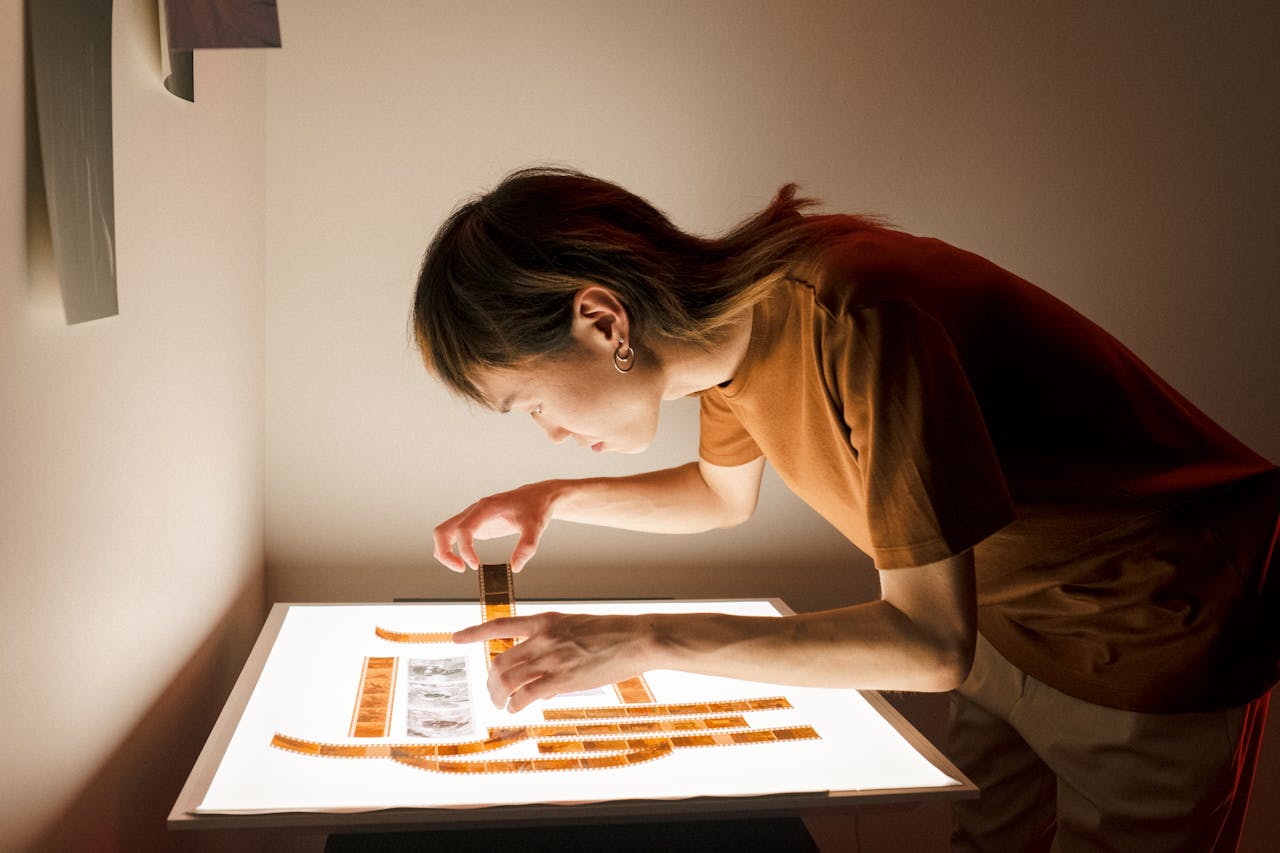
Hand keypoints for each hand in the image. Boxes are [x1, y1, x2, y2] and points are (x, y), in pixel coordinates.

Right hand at [433, 482, 558, 572]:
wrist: (536, 497)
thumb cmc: (535, 508)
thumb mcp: (535, 527)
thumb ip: (526, 546)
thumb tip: (515, 567)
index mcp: (486, 508)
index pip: (464, 528)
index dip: (464, 549)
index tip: (475, 566)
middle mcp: (474, 511)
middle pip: (443, 530)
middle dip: (445, 552)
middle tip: (461, 569)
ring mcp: (472, 518)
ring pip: (443, 533)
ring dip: (444, 552)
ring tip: (461, 567)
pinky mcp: (475, 525)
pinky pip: (452, 537)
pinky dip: (451, 550)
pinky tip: (465, 562)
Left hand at [453, 612, 654, 711]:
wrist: (635, 638)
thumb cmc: (611, 633)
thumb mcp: (575, 628)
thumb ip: (552, 646)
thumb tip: (539, 680)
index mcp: (545, 621)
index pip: (501, 625)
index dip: (475, 632)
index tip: (455, 637)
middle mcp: (543, 637)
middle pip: (499, 660)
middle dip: (490, 681)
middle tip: (491, 693)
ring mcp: (552, 658)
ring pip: (508, 679)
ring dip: (498, 696)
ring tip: (500, 705)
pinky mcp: (563, 678)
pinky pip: (528, 695)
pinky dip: (517, 704)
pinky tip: (517, 709)